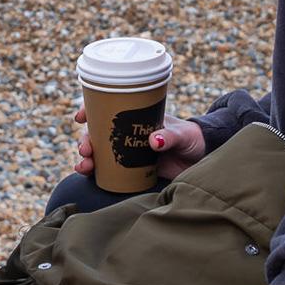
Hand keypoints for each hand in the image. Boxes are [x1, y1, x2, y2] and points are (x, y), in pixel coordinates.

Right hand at [72, 107, 206, 181]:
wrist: (203, 159)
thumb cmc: (193, 139)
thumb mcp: (183, 135)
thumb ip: (170, 137)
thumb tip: (153, 141)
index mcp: (137, 118)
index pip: (109, 109)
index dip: (91, 110)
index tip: (81, 116)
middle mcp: (129, 134)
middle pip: (99, 134)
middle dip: (86, 140)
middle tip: (85, 149)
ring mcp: (130, 152)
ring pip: (101, 152)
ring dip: (88, 157)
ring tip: (84, 165)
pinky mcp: (134, 171)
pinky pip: (110, 171)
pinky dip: (97, 172)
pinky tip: (89, 175)